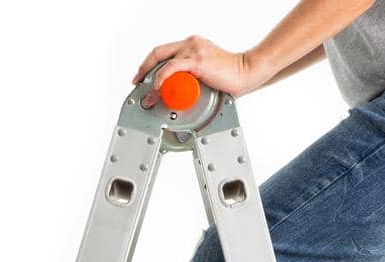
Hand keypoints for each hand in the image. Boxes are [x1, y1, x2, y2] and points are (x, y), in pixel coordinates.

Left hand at [132, 35, 257, 106]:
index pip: (163, 52)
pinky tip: (158, 87)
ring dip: (151, 79)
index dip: (149, 64)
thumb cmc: (230, 77)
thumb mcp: (204, 75)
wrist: (247, 73)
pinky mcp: (198, 60)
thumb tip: (179, 93)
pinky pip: (172, 68)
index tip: (142, 76)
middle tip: (138, 84)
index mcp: (192, 45)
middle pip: (158, 53)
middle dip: (144, 70)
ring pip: (162, 61)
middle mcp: (191, 44)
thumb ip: (190, 78)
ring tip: (149, 95)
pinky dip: (161, 78)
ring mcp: (194, 50)